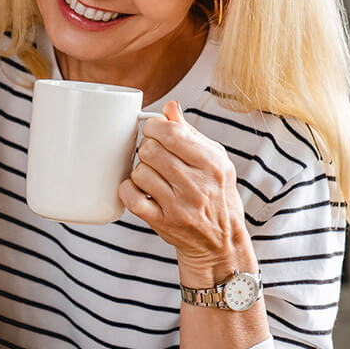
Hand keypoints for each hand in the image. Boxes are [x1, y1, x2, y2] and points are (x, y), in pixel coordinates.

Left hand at [118, 101, 255, 284]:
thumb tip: (170, 106)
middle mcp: (198, 185)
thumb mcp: (214, 161)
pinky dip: (128, 190)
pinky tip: (138, 189)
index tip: (152, 131)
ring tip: (152, 176)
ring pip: (140, 173)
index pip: (172, 133)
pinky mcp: (163, 223)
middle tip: (152, 156)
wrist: (221, 241)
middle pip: (150, 151)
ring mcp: (180, 206)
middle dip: (146, 149)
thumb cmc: (216, 194)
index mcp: (212, 164)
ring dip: (140, 172)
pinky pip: (131, 198)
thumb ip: (190, 133)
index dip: (153, 127)